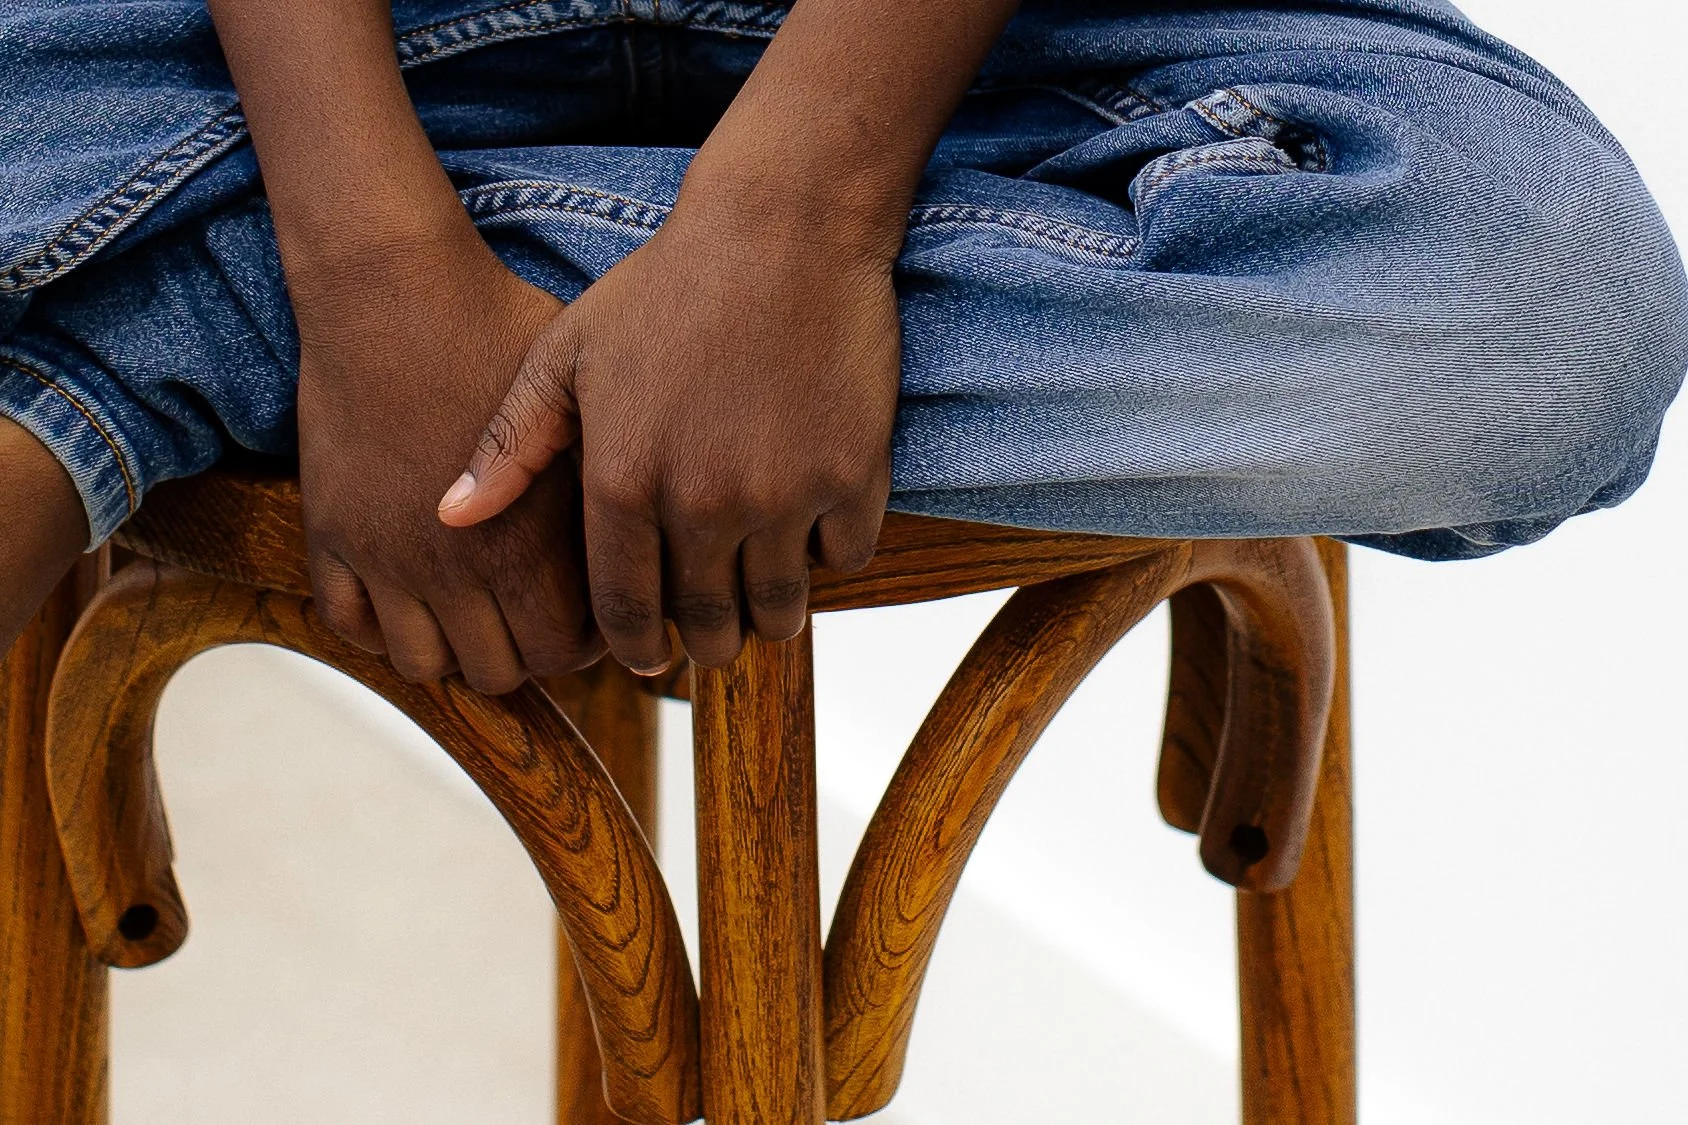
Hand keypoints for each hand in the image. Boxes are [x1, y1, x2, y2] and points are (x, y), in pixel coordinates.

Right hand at [295, 232, 604, 691]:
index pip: (567, 651)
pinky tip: (416, 602)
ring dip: (457, 652)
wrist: (391, 289)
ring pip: (424, 663)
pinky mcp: (330, 534)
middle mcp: (455, 565)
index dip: (590, 643)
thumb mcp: (581, 404)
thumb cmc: (500, 329)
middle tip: (541, 619)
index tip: (594, 614)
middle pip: (501, 671)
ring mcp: (386, 555)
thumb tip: (656, 542)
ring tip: (482, 616)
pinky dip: (381, 630)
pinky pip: (349, 624)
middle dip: (529, 654)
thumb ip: (606, 487)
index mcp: (526, 542)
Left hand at [437, 210, 899, 670]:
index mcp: (624, 484)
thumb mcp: (566, 353)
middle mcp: (702, 504)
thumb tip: (450, 520)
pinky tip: (813, 529)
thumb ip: (510, 445)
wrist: (784, 226)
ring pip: (781, 609)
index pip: (626, 613)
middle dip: (705, 644)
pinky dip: (832, 554)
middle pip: (709, 628)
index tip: (648, 656)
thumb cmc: (667, 285)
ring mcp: (783, 494)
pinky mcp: (853, 474)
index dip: (637, 649)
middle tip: (710, 636)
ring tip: (765, 602)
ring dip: (770, 615)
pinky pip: (846, 558)